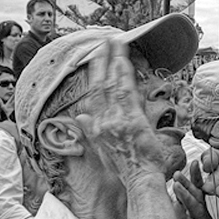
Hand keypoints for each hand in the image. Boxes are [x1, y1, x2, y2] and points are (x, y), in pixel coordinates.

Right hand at [76, 38, 163, 183]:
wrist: (139, 178)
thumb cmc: (126, 166)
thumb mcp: (102, 148)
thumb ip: (91, 130)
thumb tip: (79, 116)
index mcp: (97, 126)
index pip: (93, 94)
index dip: (95, 74)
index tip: (96, 58)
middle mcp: (104, 120)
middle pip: (100, 85)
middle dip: (102, 61)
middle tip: (105, 41)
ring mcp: (117, 119)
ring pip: (112, 85)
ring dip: (114, 62)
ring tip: (116, 43)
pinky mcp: (131, 119)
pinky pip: (126, 92)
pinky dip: (124, 76)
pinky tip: (124, 61)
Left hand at [172, 161, 213, 218]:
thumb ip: (180, 210)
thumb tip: (169, 194)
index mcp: (201, 214)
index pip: (200, 191)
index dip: (196, 177)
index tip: (193, 162)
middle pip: (199, 197)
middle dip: (190, 183)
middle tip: (179, 171)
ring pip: (197, 210)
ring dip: (187, 197)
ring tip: (177, 186)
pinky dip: (184, 218)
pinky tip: (176, 210)